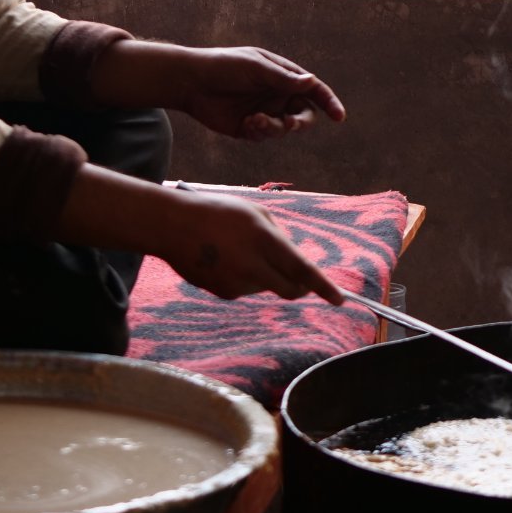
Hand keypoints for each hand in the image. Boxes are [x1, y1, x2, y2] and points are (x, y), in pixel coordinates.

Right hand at [152, 187, 344, 302]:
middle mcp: (252, 265)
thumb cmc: (216, 212)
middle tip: (303, 279)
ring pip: (266, 286)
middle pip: (290, 289)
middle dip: (301, 287)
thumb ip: (278, 236)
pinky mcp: (223, 292)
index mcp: (264, 239)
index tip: (339, 300)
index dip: (323, 286)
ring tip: (239, 250)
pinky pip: (246, 288)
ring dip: (265, 274)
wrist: (172, 226)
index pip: (301, 268)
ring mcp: (237, 282)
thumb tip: (292, 260)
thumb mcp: (254, 213)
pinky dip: (245, 277)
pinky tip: (225, 260)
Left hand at [178, 47, 346, 139]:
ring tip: (254, 120)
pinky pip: (265, 136)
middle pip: (304, 115)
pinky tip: (245, 124)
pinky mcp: (249, 127)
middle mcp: (277, 95)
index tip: (339, 116)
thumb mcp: (255, 68)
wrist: (191, 83)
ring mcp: (264, 112)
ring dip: (273, 128)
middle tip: (289, 124)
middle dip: (300, 122)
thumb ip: (283, 79)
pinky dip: (259, 132)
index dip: (328, 102)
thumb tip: (312, 83)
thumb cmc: (224, 67)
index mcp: (282, 76)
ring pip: (284, 129)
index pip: (313, 90)